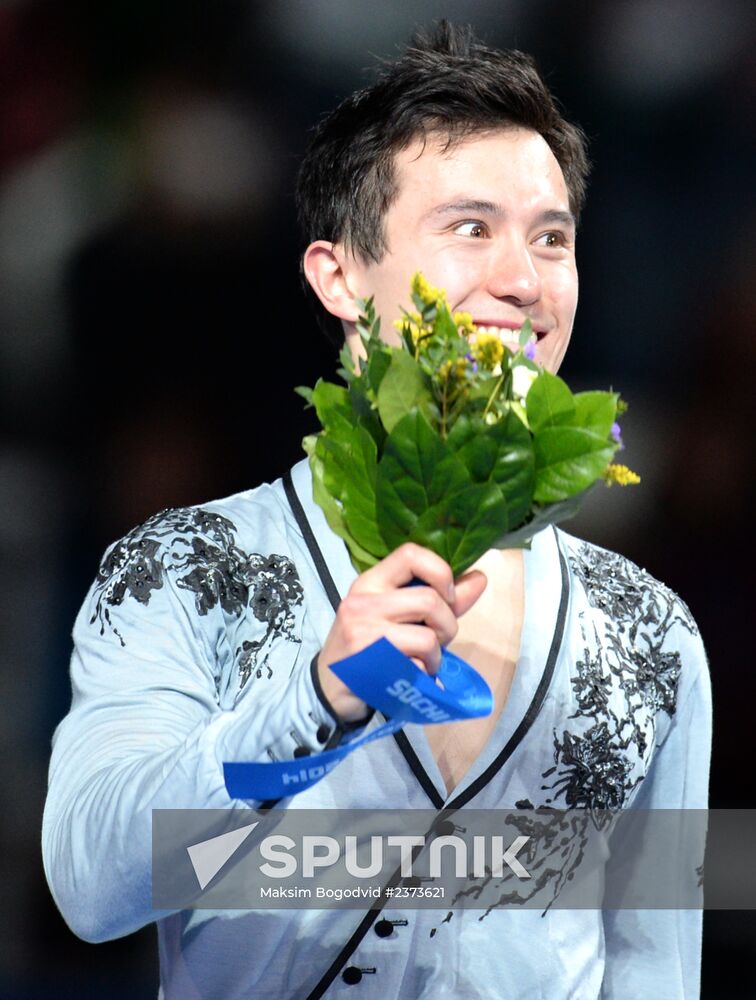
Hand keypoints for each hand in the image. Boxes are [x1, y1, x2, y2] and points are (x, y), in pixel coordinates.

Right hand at [317, 543, 486, 722]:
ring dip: (435, 657)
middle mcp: (362, 601)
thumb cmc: (370, 645)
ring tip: (422, 663)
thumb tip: (480, 578)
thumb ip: (440, 598)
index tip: (446, 595)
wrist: (328, 687)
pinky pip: (417, 667)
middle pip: (430, 600)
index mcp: (370, 582)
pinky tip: (408, 677)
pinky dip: (422, 676)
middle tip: (437, 641)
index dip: (440, 571)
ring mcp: (362, 633)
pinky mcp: (367, 664)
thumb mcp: (398, 615)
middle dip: (447, 626)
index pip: (411, 553)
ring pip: (427, 638)